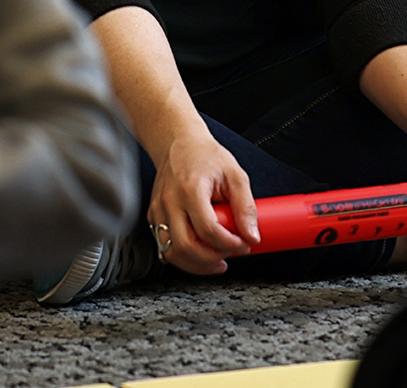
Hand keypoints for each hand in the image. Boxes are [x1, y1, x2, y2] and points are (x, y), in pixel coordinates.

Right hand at [146, 131, 260, 274]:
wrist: (179, 143)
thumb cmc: (206, 156)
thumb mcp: (235, 175)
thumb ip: (246, 207)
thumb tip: (252, 236)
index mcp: (190, 190)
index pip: (208, 230)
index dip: (229, 244)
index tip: (243, 244)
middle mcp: (170, 202)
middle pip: (185, 247)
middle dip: (211, 260)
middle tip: (230, 256)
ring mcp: (158, 210)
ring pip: (171, 252)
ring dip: (195, 264)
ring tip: (216, 260)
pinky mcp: (153, 216)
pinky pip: (165, 245)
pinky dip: (183, 255)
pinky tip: (200, 251)